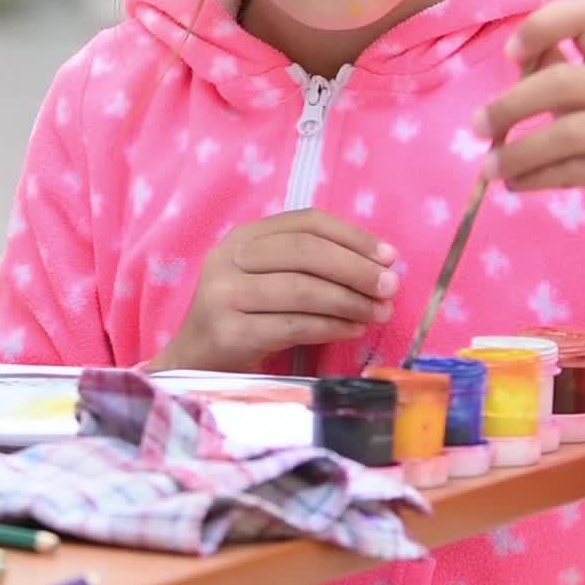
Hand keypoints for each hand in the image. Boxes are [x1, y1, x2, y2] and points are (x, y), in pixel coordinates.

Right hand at [149, 209, 397, 374]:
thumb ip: (308, 264)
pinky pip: (293, 326)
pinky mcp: (229, 333)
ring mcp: (224, 295)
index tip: (389, 256)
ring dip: (349, 301)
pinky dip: (330, 327)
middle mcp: (228, 259)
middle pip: (305, 252)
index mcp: (242, 236)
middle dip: (356, 268)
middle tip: (391, 287)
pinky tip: (353, 329)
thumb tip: (379, 266)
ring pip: (301, 289)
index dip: (352, 236)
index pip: (305, 222)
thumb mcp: (267, 278)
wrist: (194, 361)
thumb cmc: (243, 317)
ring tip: (379, 312)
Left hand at [474, 0, 584, 276]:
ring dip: (517, 152)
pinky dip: (537, 178)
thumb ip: (556, 80)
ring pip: (568, 132)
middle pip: (563, 81)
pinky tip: (516, 185)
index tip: (509, 53)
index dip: (542, 24)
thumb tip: (515, 53)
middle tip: (476, 128)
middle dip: (509, 106)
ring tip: (489, 169)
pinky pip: (579, 168)